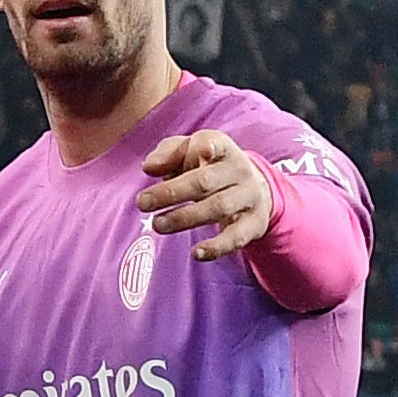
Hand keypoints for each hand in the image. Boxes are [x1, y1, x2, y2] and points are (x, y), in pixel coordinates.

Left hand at [137, 130, 273, 260]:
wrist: (253, 188)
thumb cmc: (208, 167)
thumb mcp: (188, 153)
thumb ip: (167, 153)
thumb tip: (149, 167)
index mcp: (222, 148)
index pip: (211, 143)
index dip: (201, 148)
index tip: (189, 153)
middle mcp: (239, 170)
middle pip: (204, 181)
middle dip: (171, 192)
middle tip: (142, 203)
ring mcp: (250, 197)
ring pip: (218, 207)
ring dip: (184, 218)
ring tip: (158, 225)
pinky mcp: (255, 223)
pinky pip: (236, 237)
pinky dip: (217, 247)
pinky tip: (196, 253)